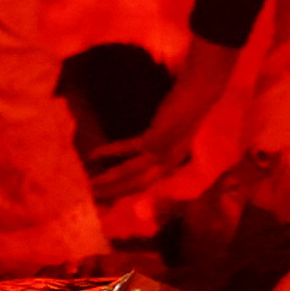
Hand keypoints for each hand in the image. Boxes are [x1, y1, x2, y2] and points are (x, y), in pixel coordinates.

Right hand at [89, 36, 240, 204]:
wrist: (199, 92)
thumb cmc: (184, 109)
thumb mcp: (171, 134)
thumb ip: (156, 146)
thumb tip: (137, 151)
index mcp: (172, 165)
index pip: (146, 186)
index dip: (124, 193)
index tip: (104, 198)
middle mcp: (169, 164)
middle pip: (137, 186)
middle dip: (114, 193)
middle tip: (91, 197)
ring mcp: (164, 153)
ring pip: (132, 174)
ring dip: (110, 180)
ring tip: (91, 183)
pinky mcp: (157, 139)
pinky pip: (129, 149)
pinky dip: (111, 151)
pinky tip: (95, 153)